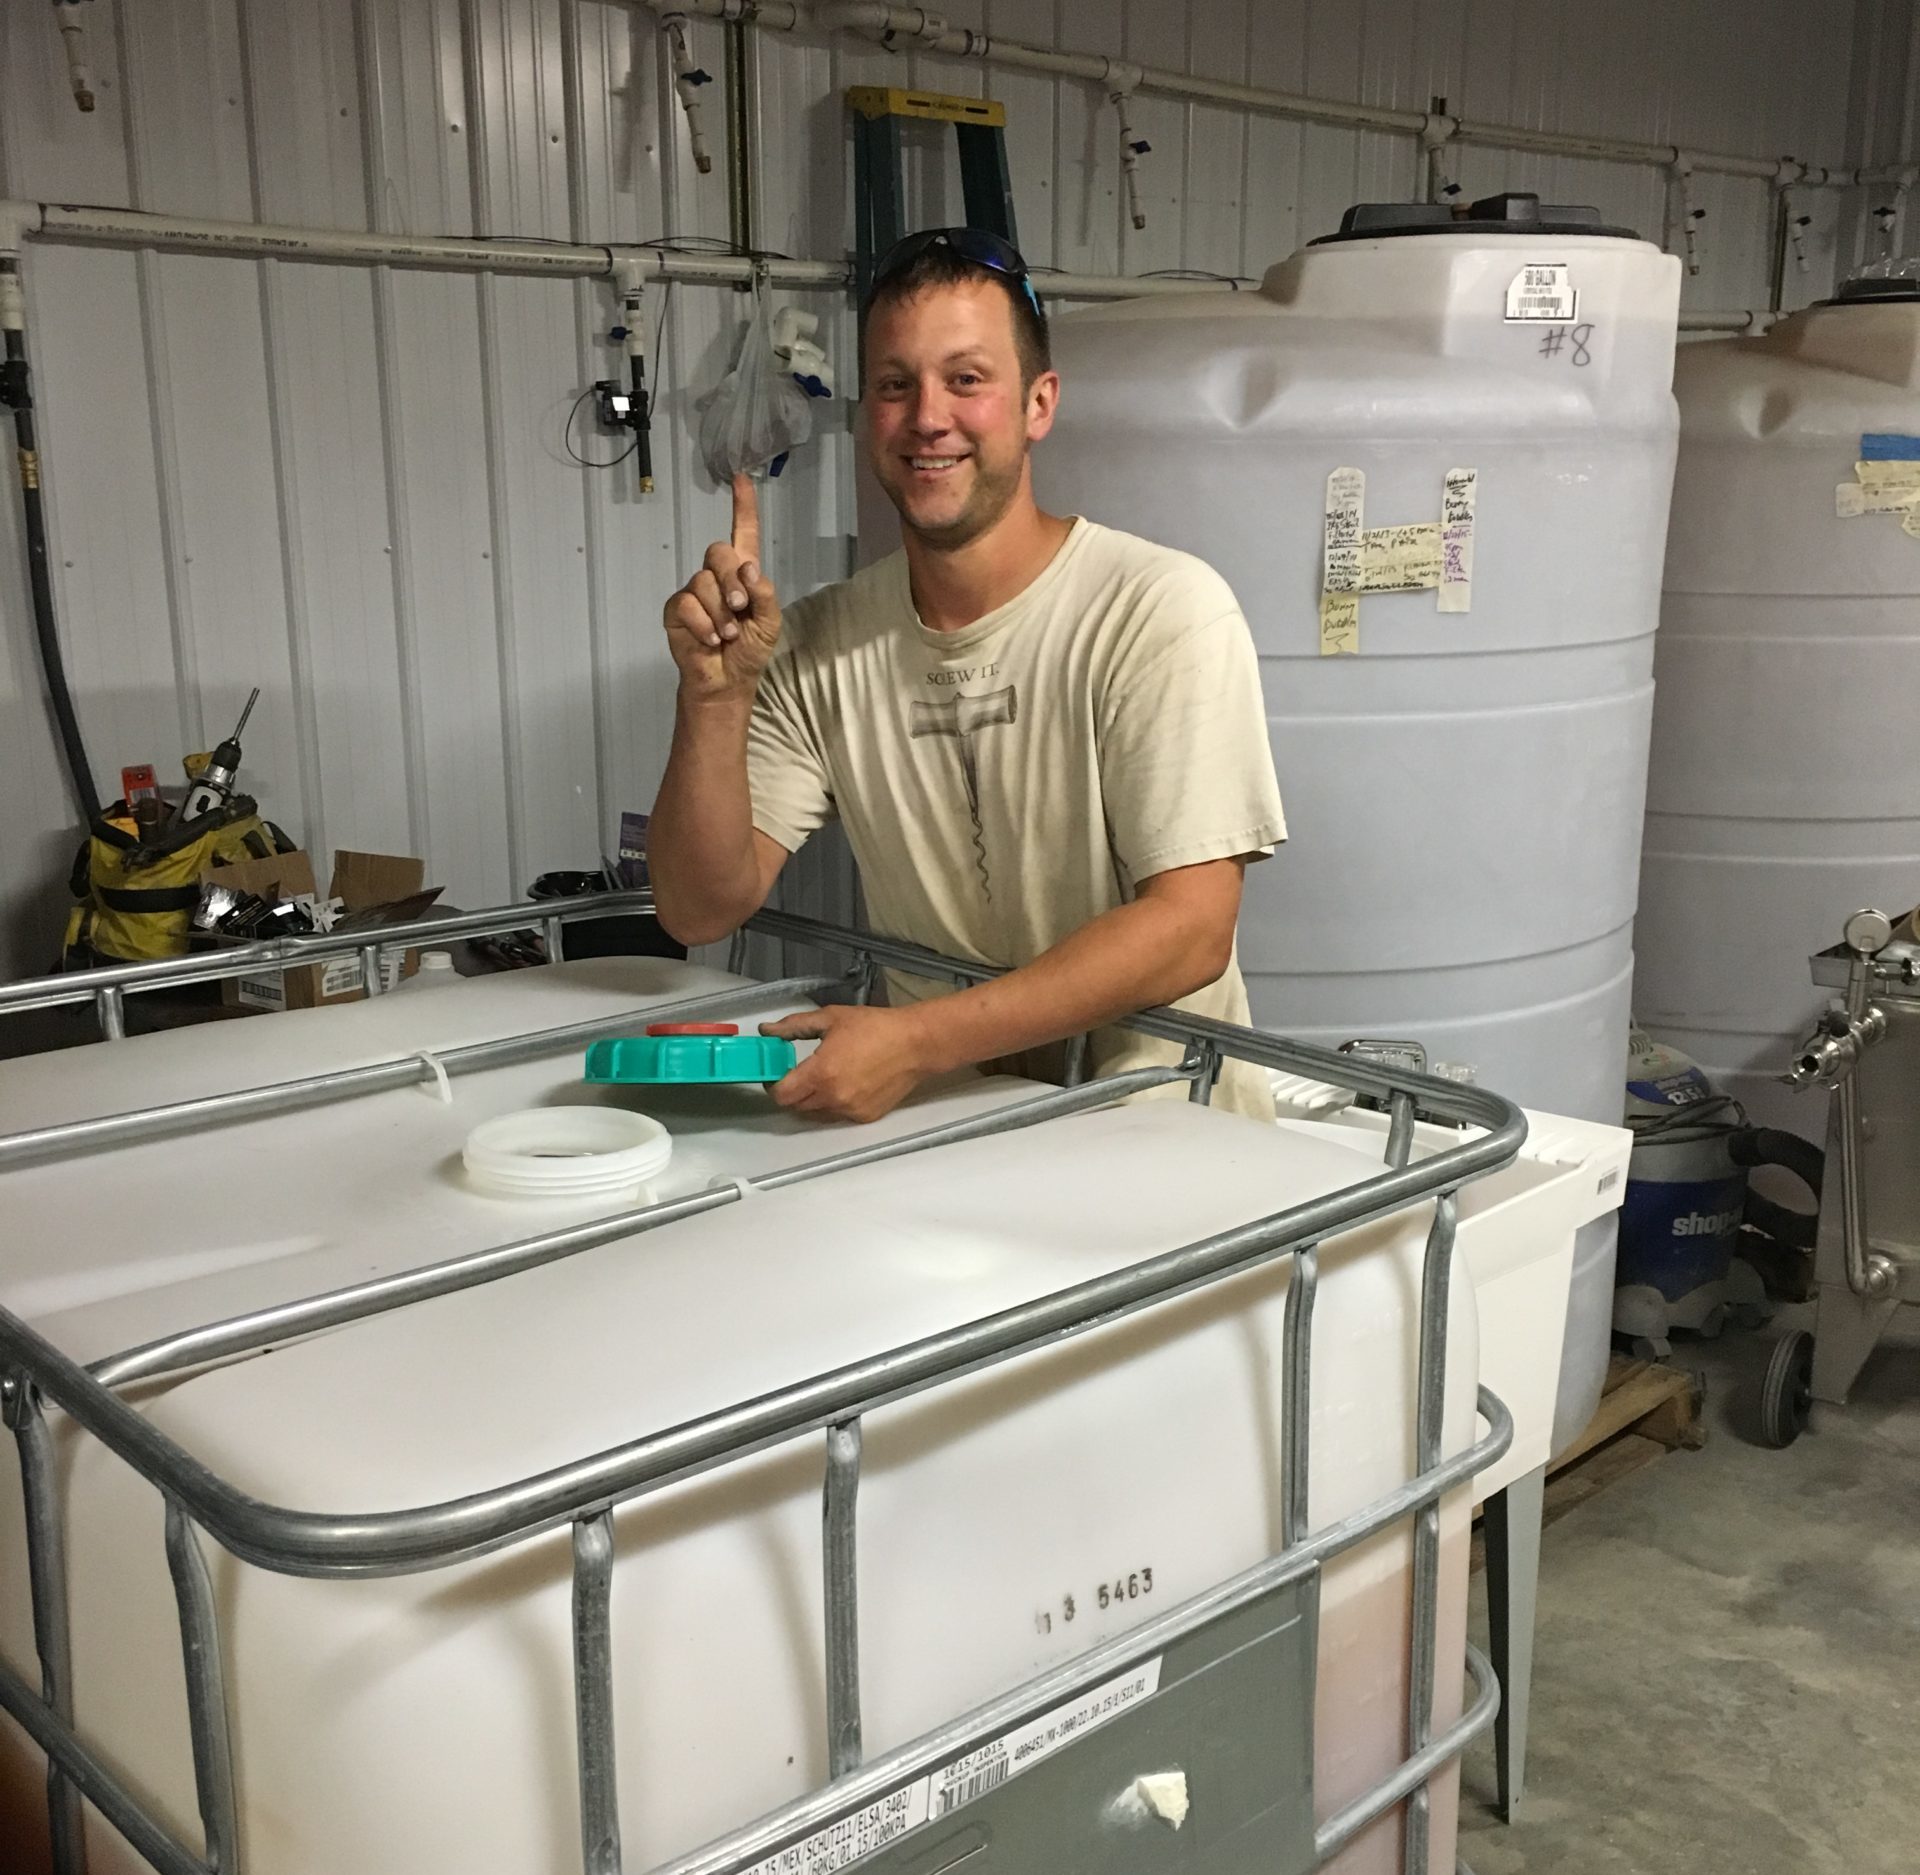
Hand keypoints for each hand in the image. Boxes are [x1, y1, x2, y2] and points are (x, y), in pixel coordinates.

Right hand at [664, 474, 781, 703]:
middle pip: (718, 552)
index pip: (743, 533)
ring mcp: (694, 591)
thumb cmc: (749, 651)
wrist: (727, 681)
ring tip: (727, 635)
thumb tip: (748, 568)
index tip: (741, 479)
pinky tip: (711, 640)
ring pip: (703, 582)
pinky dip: (704, 625)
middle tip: (740, 609)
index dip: (743, 507)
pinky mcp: (676, 609)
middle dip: (732, 582)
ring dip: (721, 614)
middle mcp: (716, 576)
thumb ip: (764, 594)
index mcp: (743, 574)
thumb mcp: (770, 623)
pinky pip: (688, 604)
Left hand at [761, 1006, 936, 1123]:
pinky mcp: (864, 1117)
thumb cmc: (874, 1027)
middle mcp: (833, 1097)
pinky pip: (838, 1116)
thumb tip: (767, 1030)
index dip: (773, 1086)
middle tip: (797, 1074)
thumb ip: (794, 1026)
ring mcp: (850, 1110)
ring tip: (823, 1078)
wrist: (915, 1044)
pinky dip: (834, 1104)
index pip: (781, 1095)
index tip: (776, 1075)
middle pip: (795, 1107)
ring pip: (816, 1114)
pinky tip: (846, 1084)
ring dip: (811, 1100)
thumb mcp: (831, 1018)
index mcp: (821, 1073)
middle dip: (791, 1092)